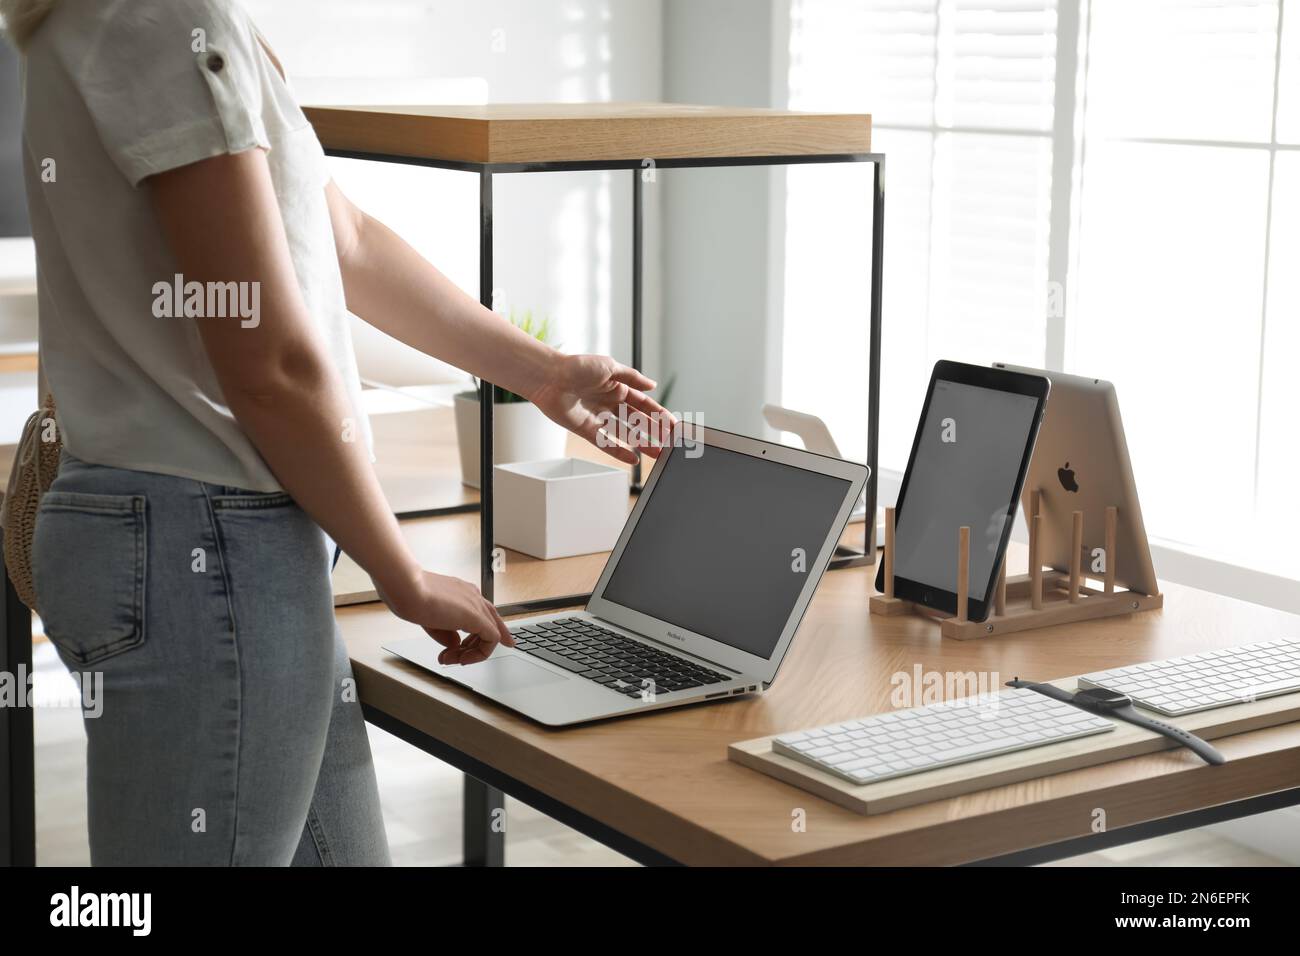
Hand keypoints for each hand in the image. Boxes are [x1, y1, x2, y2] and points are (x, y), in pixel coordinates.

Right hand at [377, 570, 513, 664]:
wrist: (407, 589)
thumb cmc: (410, 597)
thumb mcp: (430, 618)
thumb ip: (446, 632)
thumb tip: (455, 643)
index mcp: (462, 592)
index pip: (483, 612)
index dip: (482, 632)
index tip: (470, 647)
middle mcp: (472, 596)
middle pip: (492, 623)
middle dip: (474, 647)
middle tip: (454, 658)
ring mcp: (476, 605)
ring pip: (493, 633)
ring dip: (472, 652)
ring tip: (451, 659)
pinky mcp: (477, 616)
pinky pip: (491, 639)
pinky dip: (479, 653)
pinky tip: (462, 658)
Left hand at [529, 354, 676, 464]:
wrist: (550, 377)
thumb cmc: (577, 366)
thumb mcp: (610, 366)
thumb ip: (633, 377)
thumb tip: (653, 384)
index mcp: (616, 387)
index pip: (643, 403)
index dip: (658, 414)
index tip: (672, 425)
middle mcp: (608, 403)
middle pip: (637, 421)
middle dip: (653, 432)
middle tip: (669, 444)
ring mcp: (598, 417)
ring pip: (625, 433)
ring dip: (642, 443)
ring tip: (657, 454)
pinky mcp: (586, 429)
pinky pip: (606, 443)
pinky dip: (619, 451)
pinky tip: (633, 459)